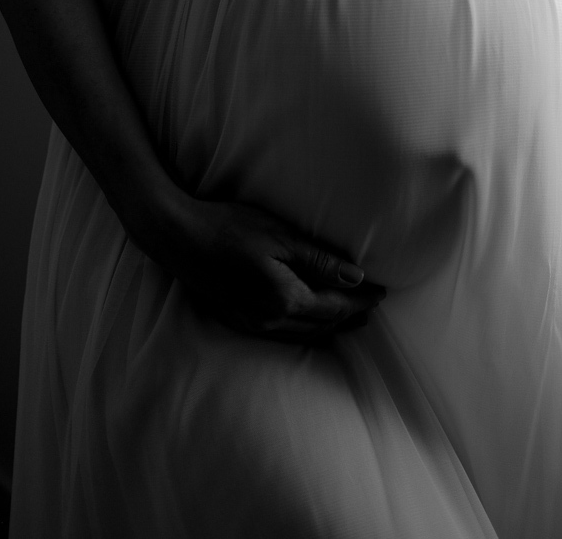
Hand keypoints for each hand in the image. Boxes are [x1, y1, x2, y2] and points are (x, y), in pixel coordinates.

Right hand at [139, 197, 386, 343]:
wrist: (178, 237)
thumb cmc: (230, 227)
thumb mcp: (280, 237)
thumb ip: (320, 260)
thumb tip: (357, 277)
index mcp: (286, 299)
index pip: (337, 306)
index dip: (362, 300)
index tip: (382, 292)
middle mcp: (272, 320)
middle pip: (324, 324)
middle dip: (351, 316)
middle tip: (373, 306)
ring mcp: (253, 324)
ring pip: (304, 334)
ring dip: (331, 326)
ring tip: (350, 317)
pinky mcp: (238, 320)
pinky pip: (283, 335)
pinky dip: (306, 329)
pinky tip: (309, 321)